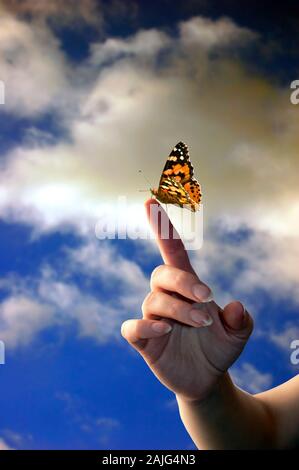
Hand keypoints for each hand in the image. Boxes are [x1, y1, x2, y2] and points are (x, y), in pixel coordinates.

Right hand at [121, 199, 253, 401]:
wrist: (207, 379)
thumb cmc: (219, 348)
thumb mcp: (238, 334)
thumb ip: (242, 320)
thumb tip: (235, 306)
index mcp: (188, 288)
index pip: (172, 250)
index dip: (161, 227)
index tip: (150, 202)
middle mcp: (167, 298)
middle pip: (161, 274)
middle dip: (183, 282)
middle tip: (207, 299)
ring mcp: (153, 318)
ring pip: (153, 301)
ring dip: (178, 309)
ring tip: (202, 323)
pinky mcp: (144, 341)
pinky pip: (132, 327)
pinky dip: (145, 326)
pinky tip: (164, 330)